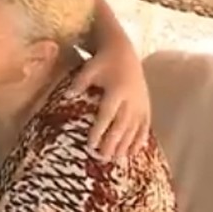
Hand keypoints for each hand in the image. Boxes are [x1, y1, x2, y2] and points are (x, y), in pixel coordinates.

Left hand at [70, 43, 150, 160]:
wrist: (124, 52)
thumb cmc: (102, 61)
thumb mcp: (89, 69)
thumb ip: (79, 83)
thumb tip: (66, 97)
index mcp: (117, 90)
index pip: (107, 114)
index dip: (99, 130)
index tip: (91, 145)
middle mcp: (131, 99)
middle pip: (122, 125)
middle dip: (112, 143)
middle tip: (102, 158)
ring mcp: (141, 103)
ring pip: (134, 128)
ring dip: (125, 145)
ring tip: (116, 159)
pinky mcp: (146, 106)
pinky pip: (145, 126)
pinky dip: (140, 140)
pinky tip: (133, 152)